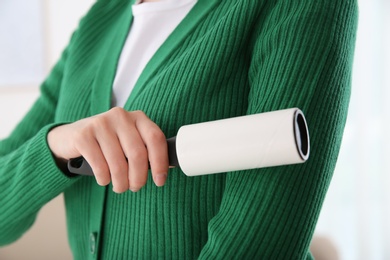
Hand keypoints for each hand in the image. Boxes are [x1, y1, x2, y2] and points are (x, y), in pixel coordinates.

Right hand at [47, 108, 168, 192]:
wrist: (70, 137)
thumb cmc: (108, 144)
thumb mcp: (129, 142)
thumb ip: (145, 151)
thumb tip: (164, 171)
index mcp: (138, 117)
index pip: (156, 138)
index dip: (160, 162)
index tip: (160, 181)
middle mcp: (121, 116)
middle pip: (138, 153)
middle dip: (138, 177)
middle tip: (134, 187)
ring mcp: (101, 123)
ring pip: (118, 162)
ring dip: (121, 182)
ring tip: (119, 187)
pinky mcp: (83, 135)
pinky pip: (100, 165)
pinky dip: (104, 178)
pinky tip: (104, 179)